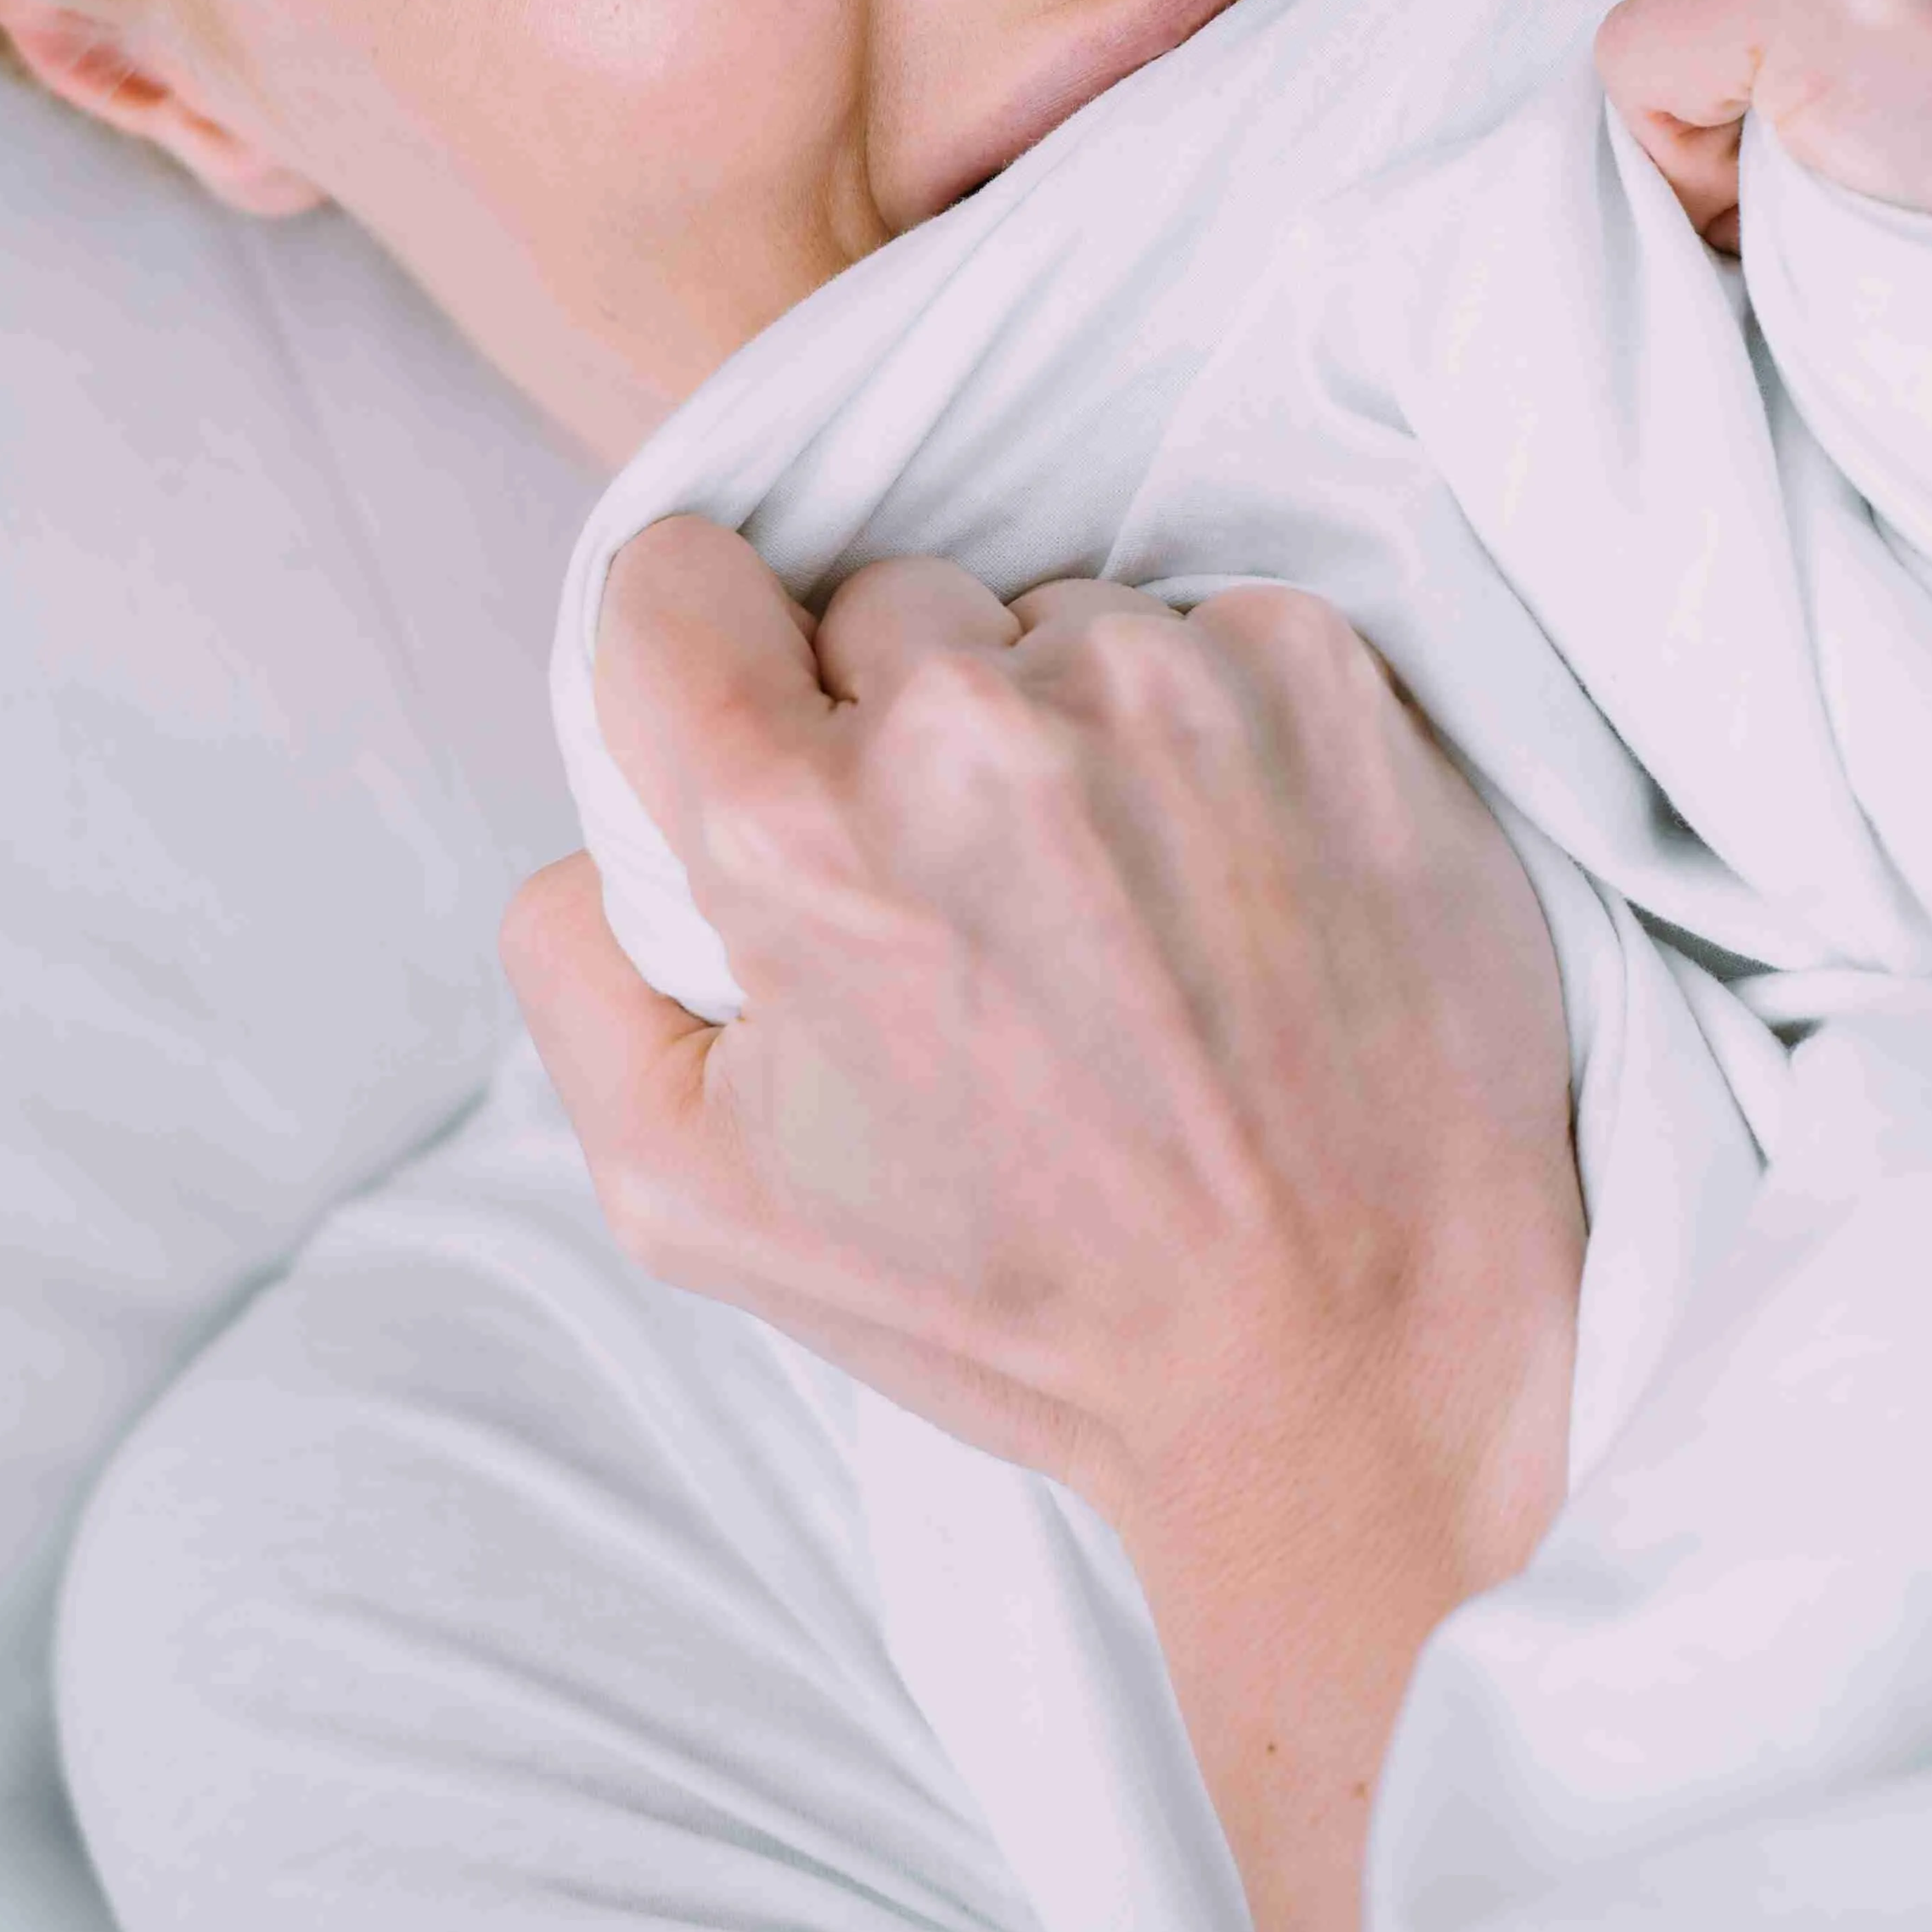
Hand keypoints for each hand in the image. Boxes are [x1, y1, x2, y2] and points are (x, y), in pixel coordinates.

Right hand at [506, 522, 1580, 1583]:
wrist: (1351, 1348)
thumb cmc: (1030, 1302)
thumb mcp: (701, 1204)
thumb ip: (581, 973)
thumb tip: (599, 829)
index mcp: (806, 835)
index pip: (673, 583)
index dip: (702, 671)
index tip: (764, 747)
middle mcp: (983, 728)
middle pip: (872, 603)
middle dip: (894, 731)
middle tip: (978, 909)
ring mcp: (1169, 686)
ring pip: (1048, 624)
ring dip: (1061, 734)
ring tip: (1124, 920)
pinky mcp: (1320, 677)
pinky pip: (1206, 634)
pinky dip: (1207, 736)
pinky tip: (1227, 887)